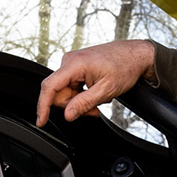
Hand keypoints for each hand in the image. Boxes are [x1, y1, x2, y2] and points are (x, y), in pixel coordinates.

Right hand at [36, 39, 155, 127]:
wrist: (135, 55)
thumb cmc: (125, 66)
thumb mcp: (106, 90)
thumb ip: (84, 103)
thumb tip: (68, 115)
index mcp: (75, 64)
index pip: (50, 87)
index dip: (43, 106)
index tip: (41, 121)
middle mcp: (70, 61)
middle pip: (59, 93)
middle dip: (74, 106)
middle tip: (93, 110)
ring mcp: (72, 63)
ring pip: (66, 93)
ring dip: (80, 101)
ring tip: (99, 100)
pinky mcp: (76, 67)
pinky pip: (72, 87)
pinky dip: (82, 95)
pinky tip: (96, 93)